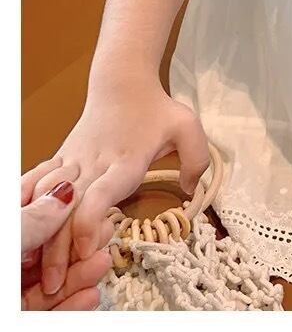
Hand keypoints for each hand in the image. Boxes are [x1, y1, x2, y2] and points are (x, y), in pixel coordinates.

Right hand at [26, 81, 209, 300]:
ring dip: (43, 232)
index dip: (89, 223)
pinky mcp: (63, 159)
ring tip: (38, 267)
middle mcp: (95, 162)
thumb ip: (196, 160)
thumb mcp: (187, 127)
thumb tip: (191, 192)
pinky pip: (39, 184)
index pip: (100, 194)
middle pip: (68, 209)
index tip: (85, 248)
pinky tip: (22, 225)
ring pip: (49, 199)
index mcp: (126, 160)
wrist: (123, 82)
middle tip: (54, 283)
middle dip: (58, 247)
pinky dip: (28, 204)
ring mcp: (75, 161)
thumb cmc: (156, 107)